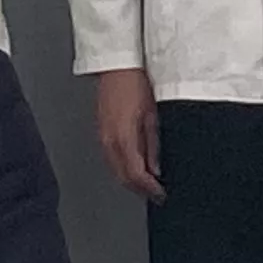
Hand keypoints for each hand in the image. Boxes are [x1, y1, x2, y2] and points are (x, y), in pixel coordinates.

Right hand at [94, 68, 162, 200]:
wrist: (117, 68)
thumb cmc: (136, 84)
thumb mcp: (153, 116)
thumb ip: (153, 146)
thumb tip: (156, 169)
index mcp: (124, 138)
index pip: (136, 175)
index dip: (150, 189)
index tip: (160, 194)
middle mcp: (110, 141)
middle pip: (124, 178)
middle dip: (140, 190)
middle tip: (156, 194)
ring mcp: (103, 137)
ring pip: (115, 171)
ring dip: (131, 181)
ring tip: (147, 184)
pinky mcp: (101, 133)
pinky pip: (110, 159)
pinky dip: (122, 169)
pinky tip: (133, 168)